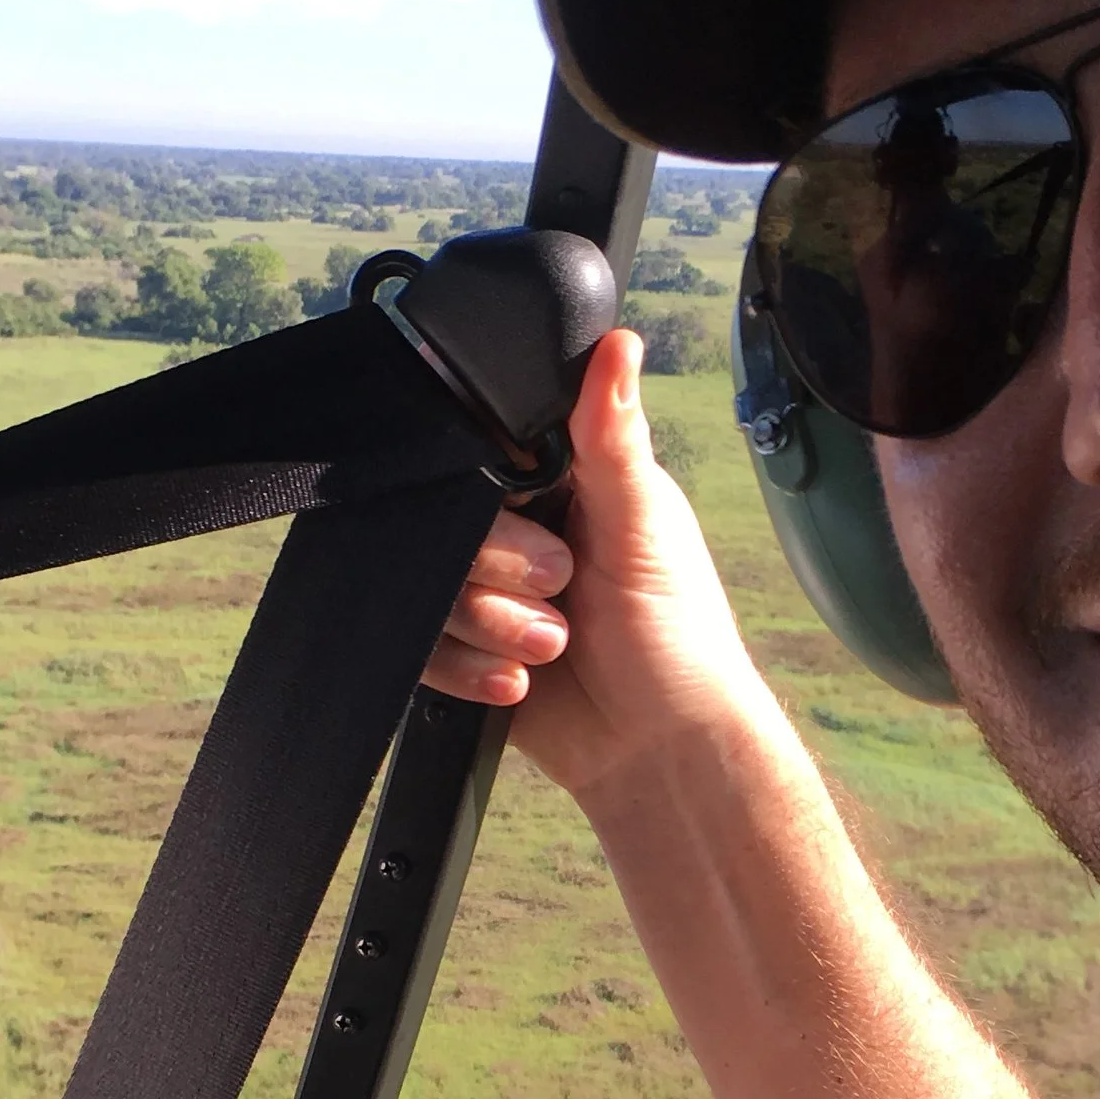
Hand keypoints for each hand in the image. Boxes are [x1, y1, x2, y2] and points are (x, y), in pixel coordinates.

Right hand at [422, 327, 769, 801]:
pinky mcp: (466, 654)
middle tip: (563, 592)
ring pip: (430, 586)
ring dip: (490, 625)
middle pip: (446, 523)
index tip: (531, 513)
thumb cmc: (678, 638)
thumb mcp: (646, 527)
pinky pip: (421, 646)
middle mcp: (521, 535)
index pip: (485, 455)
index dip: (495, 488)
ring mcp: (490, 597)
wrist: (660, 753)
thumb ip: (615, 439)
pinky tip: (519, 681)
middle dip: (500, 571)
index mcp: (565, 488)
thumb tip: (619, 345)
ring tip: (553, 646)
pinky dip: (466, 668)